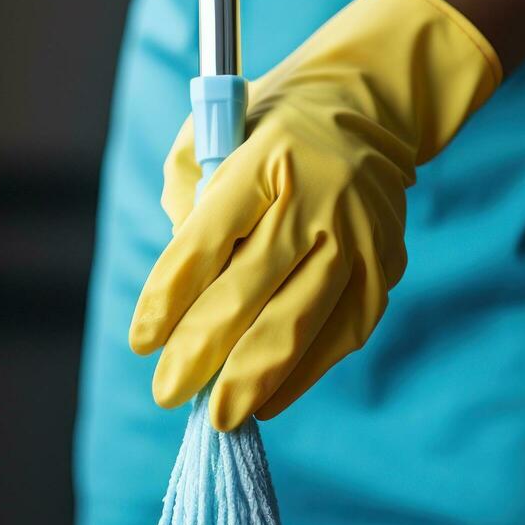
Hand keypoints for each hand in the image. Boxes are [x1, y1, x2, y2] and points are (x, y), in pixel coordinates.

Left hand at [130, 0, 501, 430]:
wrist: (366, 108)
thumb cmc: (267, 133)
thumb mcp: (210, 141)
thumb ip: (186, 206)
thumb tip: (181, 299)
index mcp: (264, 160)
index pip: (204, 240)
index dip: (168, 298)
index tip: (141, 342)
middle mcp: (317, 199)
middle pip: (247, 290)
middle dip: (200, 351)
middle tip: (167, 393)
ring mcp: (357, 237)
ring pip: (298, 322)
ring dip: (252, 378)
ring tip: (219, 415)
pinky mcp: (383, 268)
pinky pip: (338, 336)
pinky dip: (300, 375)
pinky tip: (266, 400)